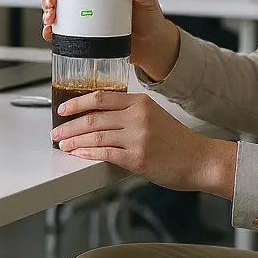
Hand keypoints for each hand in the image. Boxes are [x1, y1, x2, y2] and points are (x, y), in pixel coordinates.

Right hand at [40, 0, 178, 80]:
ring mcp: (82, 16)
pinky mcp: (81, 35)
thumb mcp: (148, 1)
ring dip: (47, 11)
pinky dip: (52, 32)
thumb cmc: (148, 19)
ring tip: (52, 16)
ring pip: (54, 8)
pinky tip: (52, 33)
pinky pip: (60, 32)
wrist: (151, 46)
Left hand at [50, 89, 236, 198]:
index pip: (100, 97)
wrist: (200, 160)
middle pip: (93, 117)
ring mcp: (137, 137)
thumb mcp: (154, 116)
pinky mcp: (137, 158)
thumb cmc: (177, 141)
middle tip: (56, 130)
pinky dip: (87, 153)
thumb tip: (98, 118)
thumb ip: (129, 114)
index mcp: (140, 102)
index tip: (63, 108)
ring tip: (63, 143)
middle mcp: (137, 117)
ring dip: (74, 140)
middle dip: (69, 125)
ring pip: (95, 134)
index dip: (77, 102)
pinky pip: (105, 153)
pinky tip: (78, 154)